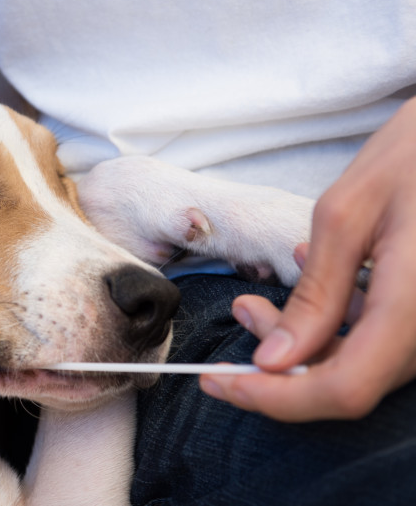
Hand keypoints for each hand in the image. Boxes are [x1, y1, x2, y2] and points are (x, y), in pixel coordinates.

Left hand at [200, 97, 415, 421]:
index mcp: (415, 305)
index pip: (343, 389)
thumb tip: (273, 361)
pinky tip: (312, 277)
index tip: (220, 383)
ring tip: (256, 299)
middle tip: (240, 315)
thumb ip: (315, 296)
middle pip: (348, 382)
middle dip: (277, 362)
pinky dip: (333, 324)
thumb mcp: (346, 216)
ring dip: (299, 341)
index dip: (277, 400)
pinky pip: (380, 339)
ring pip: (360, 363)